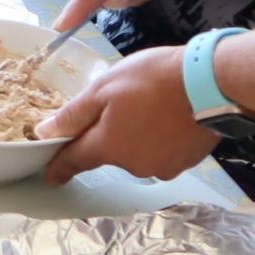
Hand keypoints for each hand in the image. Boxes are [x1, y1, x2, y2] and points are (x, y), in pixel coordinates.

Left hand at [38, 46, 217, 184]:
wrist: (210, 83)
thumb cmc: (154, 80)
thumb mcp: (104, 88)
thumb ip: (73, 115)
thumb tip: (44, 134)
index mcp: (108, 147)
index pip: (75, 161)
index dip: (60, 166)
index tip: (52, 175)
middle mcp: (132, 166)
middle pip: (111, 152)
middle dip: (111, 133)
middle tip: (125, 103)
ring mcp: (162, 167)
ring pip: (139, 152)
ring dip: (139, 135)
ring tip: (154, 105)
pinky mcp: (186, 162)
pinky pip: (164, 153)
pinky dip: (163, 138)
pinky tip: (173, 116)